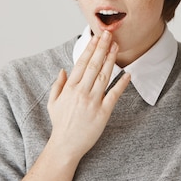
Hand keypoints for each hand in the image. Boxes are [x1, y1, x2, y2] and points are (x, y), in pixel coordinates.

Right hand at [47, 30, 129, 159]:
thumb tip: (62, 70)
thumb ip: (58, 85)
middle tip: (109, 34)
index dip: (90, 49)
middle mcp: (81, 92)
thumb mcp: (53, 103)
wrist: (65, 145)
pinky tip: (127, 74)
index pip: (81, 63)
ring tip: (116, 47)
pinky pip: (114, 95)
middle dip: (102, 48)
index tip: (96, 38)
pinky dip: (121, 84)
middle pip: (94, 65)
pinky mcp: (103, 113)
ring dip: (111, 60)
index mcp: (69, 88)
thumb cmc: (60, 124)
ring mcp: (93, 102)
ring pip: (104, 76)